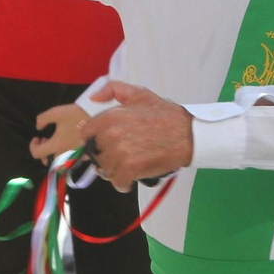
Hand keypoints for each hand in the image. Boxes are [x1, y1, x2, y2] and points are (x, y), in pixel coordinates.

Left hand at [28, 103, 90, 160]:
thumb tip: (38, 127)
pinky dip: (66, 155)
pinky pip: (71, 161)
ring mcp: (76, 157)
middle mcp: (65, 155)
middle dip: (44, 152)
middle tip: (47, 140)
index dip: (33, 146)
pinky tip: (70, 143)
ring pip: (60, 163)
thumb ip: (43, 119)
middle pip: (48, 162)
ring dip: (55, 155)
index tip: (37, 137)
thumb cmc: (78, 114)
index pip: (36, 154)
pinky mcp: (84, 157)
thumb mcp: (58, 112)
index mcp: (57, 145)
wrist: (101, 118)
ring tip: (58, 142)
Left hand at [77, 81, 192, 191]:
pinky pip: (118, 183)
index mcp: (110, 116)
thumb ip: (113, 89)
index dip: (94, 139)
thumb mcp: (139, 94)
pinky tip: (133, 177)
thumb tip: (93, 98)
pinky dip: (124, 183)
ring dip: (115, 171)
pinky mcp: (130, 170)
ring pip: (105, 170)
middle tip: (122, 155)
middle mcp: (111, 135)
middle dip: (106, 157)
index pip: (85, 133)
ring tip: (130, 165)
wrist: (188, 134)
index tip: (105, 143)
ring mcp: (120, 153)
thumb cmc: (165, 115)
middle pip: (95, 154)